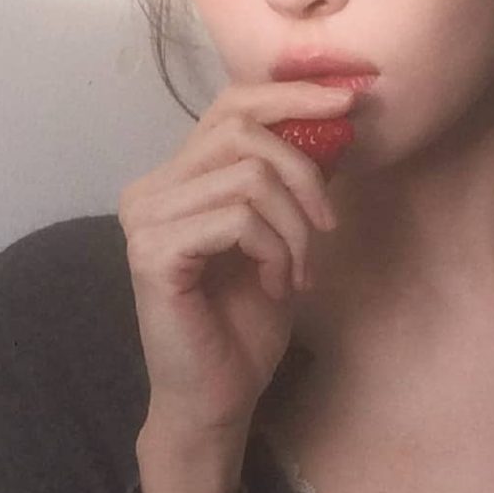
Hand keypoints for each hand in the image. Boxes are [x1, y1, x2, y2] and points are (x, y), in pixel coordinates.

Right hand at [118, 80, 356, 456]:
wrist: (216, 398)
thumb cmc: (245, 323)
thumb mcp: (282, 234)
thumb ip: (291, 178)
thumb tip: (334, 117)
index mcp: (174, 178)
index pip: (230, 105)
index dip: (292, 94)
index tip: (349, 100)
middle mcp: (149, 190)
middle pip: (241, 130)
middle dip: (304, 171)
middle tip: (327, 227)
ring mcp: (144, 219)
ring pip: (248, 177)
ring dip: (294, 227)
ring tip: (298, 272)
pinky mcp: (152, 252)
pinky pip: (237, 218)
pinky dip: (274, 250)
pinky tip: (276, 284)